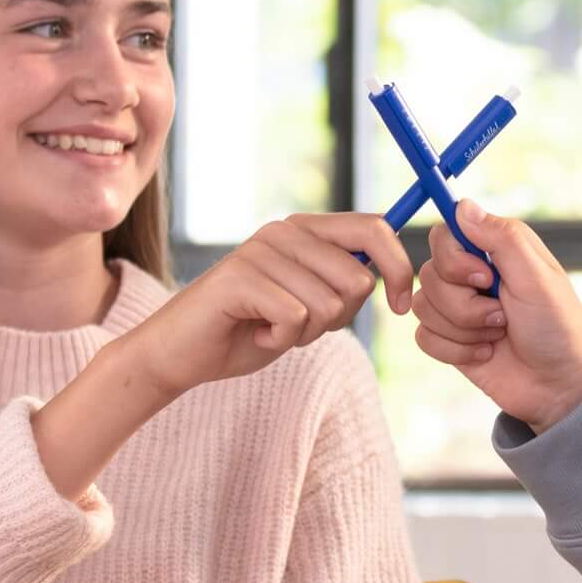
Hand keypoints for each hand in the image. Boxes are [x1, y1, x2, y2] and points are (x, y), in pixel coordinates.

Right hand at [113, 212, 415, 400]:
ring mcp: (260, 251)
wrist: (182, 354)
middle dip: (339, 318)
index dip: (398, 268)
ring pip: (328, 303)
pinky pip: (295, 319)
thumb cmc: (248, 330)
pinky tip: (254, 334)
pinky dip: (280, 341)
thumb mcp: (308, 306)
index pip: (374, 228)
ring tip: (269, 328)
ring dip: (305, 333)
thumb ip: (341, 285)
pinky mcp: (240, 278)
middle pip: (357, 277)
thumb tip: (389, 276)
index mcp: (304, 230)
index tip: (399, 306)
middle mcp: (283, 231)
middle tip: (298, 325)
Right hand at [408, 201, 581, 431]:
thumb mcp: (537, 277)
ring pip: (423, 306)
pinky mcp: (448, 339)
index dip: (454, 258)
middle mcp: (471, 275)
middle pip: (429, 273)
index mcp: (494, 251)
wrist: (558, 386)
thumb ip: (502, 238)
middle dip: (464, 303)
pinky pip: (423, 337)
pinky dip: (456, 350)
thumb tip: (463, 204)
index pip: (444, 234)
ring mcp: (457, 308)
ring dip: (464, 328)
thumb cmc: (557, 328)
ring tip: (499, 335)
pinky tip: (486, 353)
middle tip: (502, 315)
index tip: (484, 277)